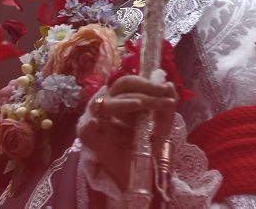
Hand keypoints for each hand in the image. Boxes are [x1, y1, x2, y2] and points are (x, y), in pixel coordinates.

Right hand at [78, 74, 176, 189]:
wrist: (133, 173)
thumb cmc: (144, 145)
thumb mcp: (161, 127)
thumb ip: (167, 108)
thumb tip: (170, 86)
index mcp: (123, 99)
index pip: (132, 83)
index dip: (148, 83)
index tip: (165, 89)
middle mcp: (109, 104)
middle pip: (120, 87)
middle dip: (143, 90)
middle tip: (161, 95)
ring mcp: (97, 120)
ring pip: (106, 105)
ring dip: (124, 103)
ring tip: (139, 104)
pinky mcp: (90, 139)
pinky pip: (86, 130)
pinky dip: (90, 127)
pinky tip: (95, 123)